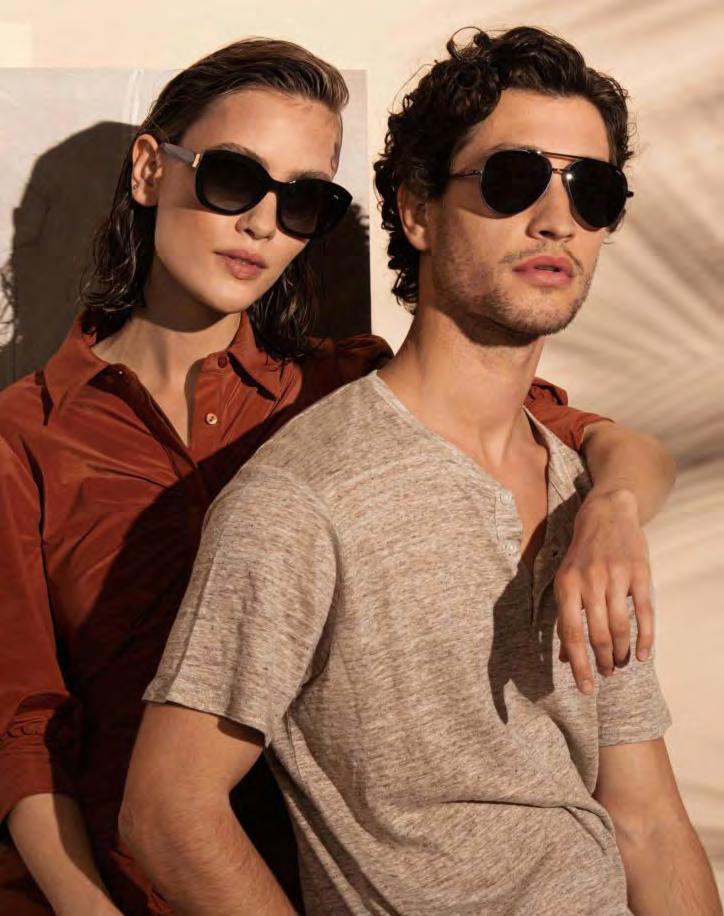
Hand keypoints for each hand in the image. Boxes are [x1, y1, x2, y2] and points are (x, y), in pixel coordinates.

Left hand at [554, 487, 653, 693]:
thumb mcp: (565, 580)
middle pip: (597, 635)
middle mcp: (589, 581)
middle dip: (603, 662)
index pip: (571, 634)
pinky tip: (644, 654)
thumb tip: (562, 657)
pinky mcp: (639, 573)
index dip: (578, 664)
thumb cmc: (582, 553)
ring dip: (622, 652)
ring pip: (620, 627)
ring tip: (622, 664)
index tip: (585, 688)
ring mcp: (615, 576)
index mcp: (566, 585)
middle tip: (607, 674)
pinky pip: (644, 613)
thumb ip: (565, 617)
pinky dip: (645, 638)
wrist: (607, 513)